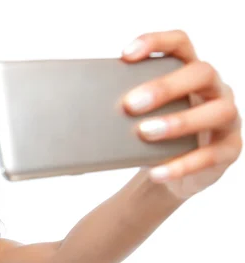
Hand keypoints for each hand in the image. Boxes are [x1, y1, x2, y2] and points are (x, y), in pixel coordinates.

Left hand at [122, 30, 241, 199]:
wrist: (170, 173)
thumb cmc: (152, 137)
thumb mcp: (138, 120)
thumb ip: (121, 111)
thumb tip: (79, 121)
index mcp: (188, 73)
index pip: (179, 44)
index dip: (156, 43)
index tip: (126, 55)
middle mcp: (213, 90)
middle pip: (200, 73)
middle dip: (165, 86)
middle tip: (130, 104)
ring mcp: (226, 118)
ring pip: (217, 111)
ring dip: (179, 122)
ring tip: (145, 133)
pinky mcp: (229, 149)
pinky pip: (211, 156)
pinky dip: (182, 164)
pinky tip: (157, 171)